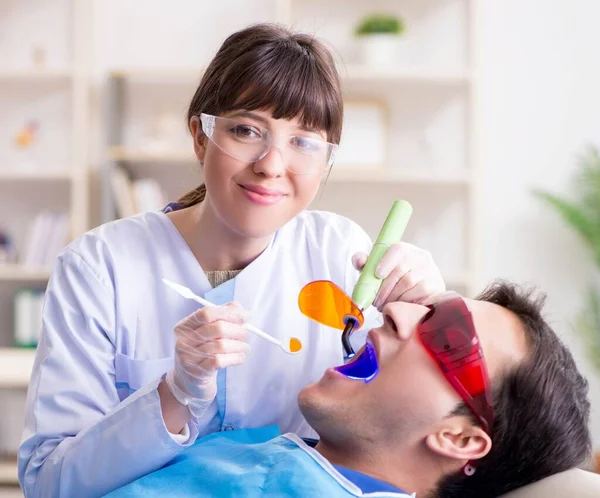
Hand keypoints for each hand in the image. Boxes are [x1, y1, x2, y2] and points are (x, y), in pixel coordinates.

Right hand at [165, 302, 249, 416]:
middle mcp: (183, 340)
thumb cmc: (200, 351)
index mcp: (185, 326)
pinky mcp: (197, 372)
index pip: (207, 313)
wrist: (188, 381)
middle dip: (237, 330)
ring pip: (222, 345)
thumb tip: (238, 307)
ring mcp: (188, 357)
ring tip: (244, 347)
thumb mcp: (205, 332)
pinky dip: (236, 357)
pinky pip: (221, 361)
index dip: (229, 313)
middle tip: (245, 334)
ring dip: (239, 345)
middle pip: (217, 328)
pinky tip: (240, 357)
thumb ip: (220, 316)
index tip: (245, 316)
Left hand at [352, 242, 445, 309]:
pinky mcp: (437, 286)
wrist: (416, 293)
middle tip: (375, 301)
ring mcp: (431, 271)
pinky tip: (398, 305)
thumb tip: (359, 260)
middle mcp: (421, 257)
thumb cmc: (391, 279)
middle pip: (400, 270)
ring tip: (384, 305)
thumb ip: (364, 263)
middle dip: (384, 288)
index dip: (387, 261)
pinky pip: (418, 294)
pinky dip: (404, 302)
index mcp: (405, 249)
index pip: (398, 250)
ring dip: (392, 297)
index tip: (378, 274)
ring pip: (408, 284)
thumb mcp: (375, 269)